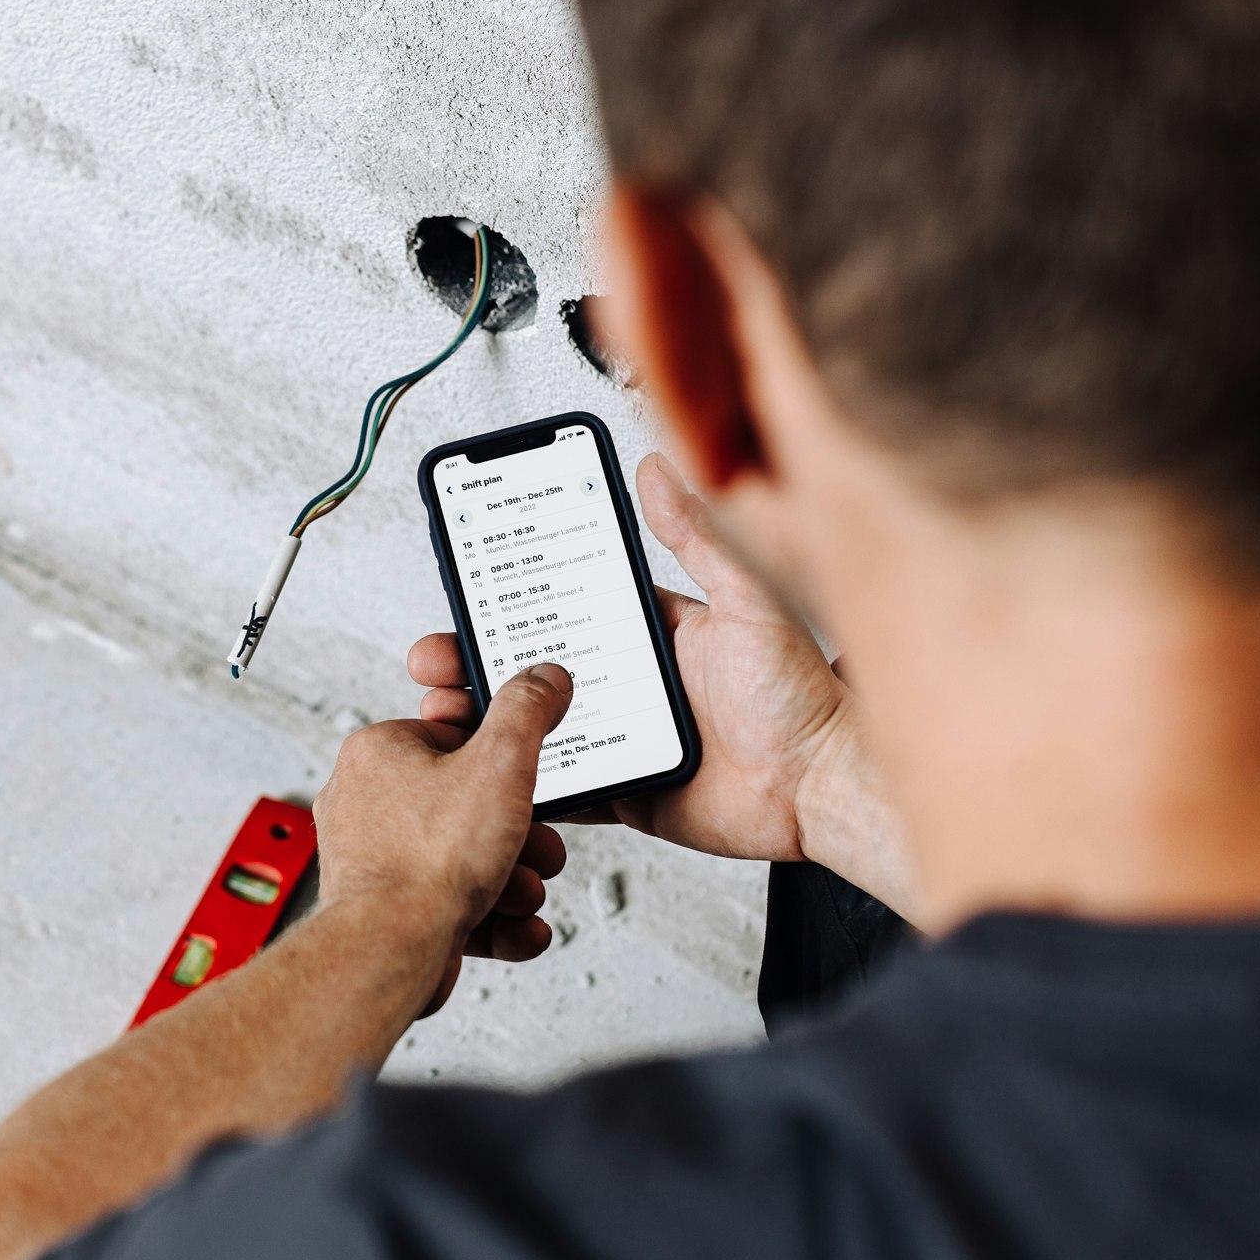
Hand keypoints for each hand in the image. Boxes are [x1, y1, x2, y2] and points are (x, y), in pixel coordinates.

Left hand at [314, 665, 574, 1013]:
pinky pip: (454, 905)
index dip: (503, 760)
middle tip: (539, 844)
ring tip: (525, 890)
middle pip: (467, 804)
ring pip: (465, 859)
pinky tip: (518, 924)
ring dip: (512, 878)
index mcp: (379, 752)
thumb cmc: (426, 862)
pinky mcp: (390, 909)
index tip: (531, 776)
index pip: (453, 735)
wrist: (390, 951)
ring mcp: (375, 860)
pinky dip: (493, 918)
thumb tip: (541, 678)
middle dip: (518, 834)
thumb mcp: (499, 764)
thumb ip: (526, 712)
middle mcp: (367, 803)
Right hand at [411, 453, 876, 876]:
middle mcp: (633, 682)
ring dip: (485, 722)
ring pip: (534, 729)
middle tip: (434, 657)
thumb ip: (698, 537)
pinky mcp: (627, 791)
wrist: (825, 788)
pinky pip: (562, 789)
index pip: (565, 603)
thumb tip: (659, 468)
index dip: (512, 598)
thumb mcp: (747, 598)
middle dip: (476, 660)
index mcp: (653, 630)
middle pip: (533, 667)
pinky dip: (521, 785)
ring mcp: (624, 738)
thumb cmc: (805, 695)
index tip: (468, 586)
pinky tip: (485, 776)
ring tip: (444, 714)